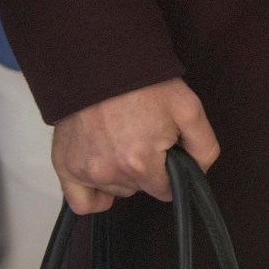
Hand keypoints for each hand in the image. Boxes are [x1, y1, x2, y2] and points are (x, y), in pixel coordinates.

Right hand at [52, 78, 219, 214]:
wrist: (103, 65)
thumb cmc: (147, 86)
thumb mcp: (189, 109)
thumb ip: (204, 147)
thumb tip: (200, 172)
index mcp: (140, 163)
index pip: (165, 191)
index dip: (172, 173)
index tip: (168, 152)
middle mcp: (109, 173)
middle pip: (140, 189)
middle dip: (148, 170)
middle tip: (146, 138)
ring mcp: (84, 171)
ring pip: (115, 190)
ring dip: (122, 175)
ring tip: (123, 141)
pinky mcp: (65, 167)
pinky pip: (82, 202)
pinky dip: (95, 194)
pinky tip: (105, 175)